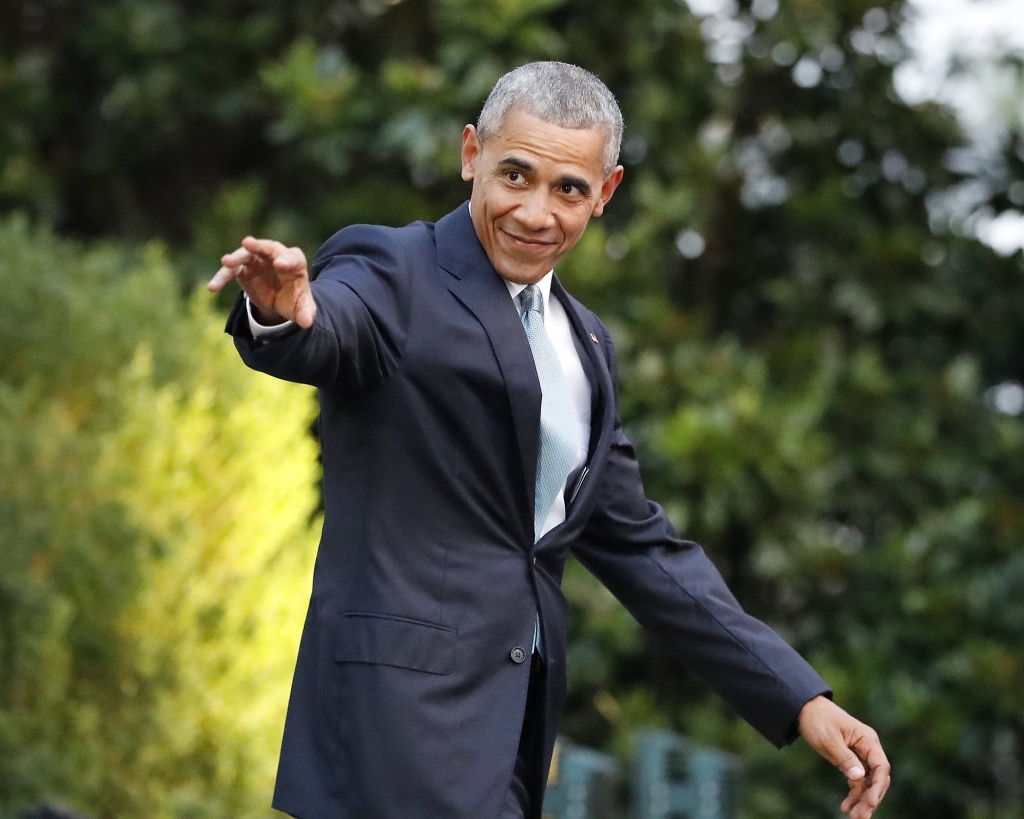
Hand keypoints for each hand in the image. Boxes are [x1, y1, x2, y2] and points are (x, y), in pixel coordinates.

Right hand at [207, 237, 315, 327]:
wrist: (280, 298)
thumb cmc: (294, 297)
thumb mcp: (303, 307)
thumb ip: (306, 313)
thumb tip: (307, 323)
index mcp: (294, 262)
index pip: (293, 257)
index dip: (287, 260)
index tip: (280, 265)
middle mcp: (275, 256)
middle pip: (267, 247)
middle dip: (258, 245)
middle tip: (248, 242)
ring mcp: (257, 260)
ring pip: (245, 255)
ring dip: (235, 258)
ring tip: (226, 262)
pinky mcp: (242, 269)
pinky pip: (230, 271)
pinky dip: (221, 277)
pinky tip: (213, 287)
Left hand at [798, 696, 890, 818]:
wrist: (805, 710)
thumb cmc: (818, 720)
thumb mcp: (829, 739)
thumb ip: (845, 758)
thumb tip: (859, 777)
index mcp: (868, 740)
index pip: (881, 767)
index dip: (878, 786)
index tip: (871, 802)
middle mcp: (868, 748)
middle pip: (876, 778)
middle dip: (870, 798)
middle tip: (861, 817)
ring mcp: (860, 755)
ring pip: (867, 783)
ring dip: (862, 800)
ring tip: (855, 817)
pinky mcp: (851, 761)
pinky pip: (856, 781)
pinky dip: (853, 794)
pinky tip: (845, 807)